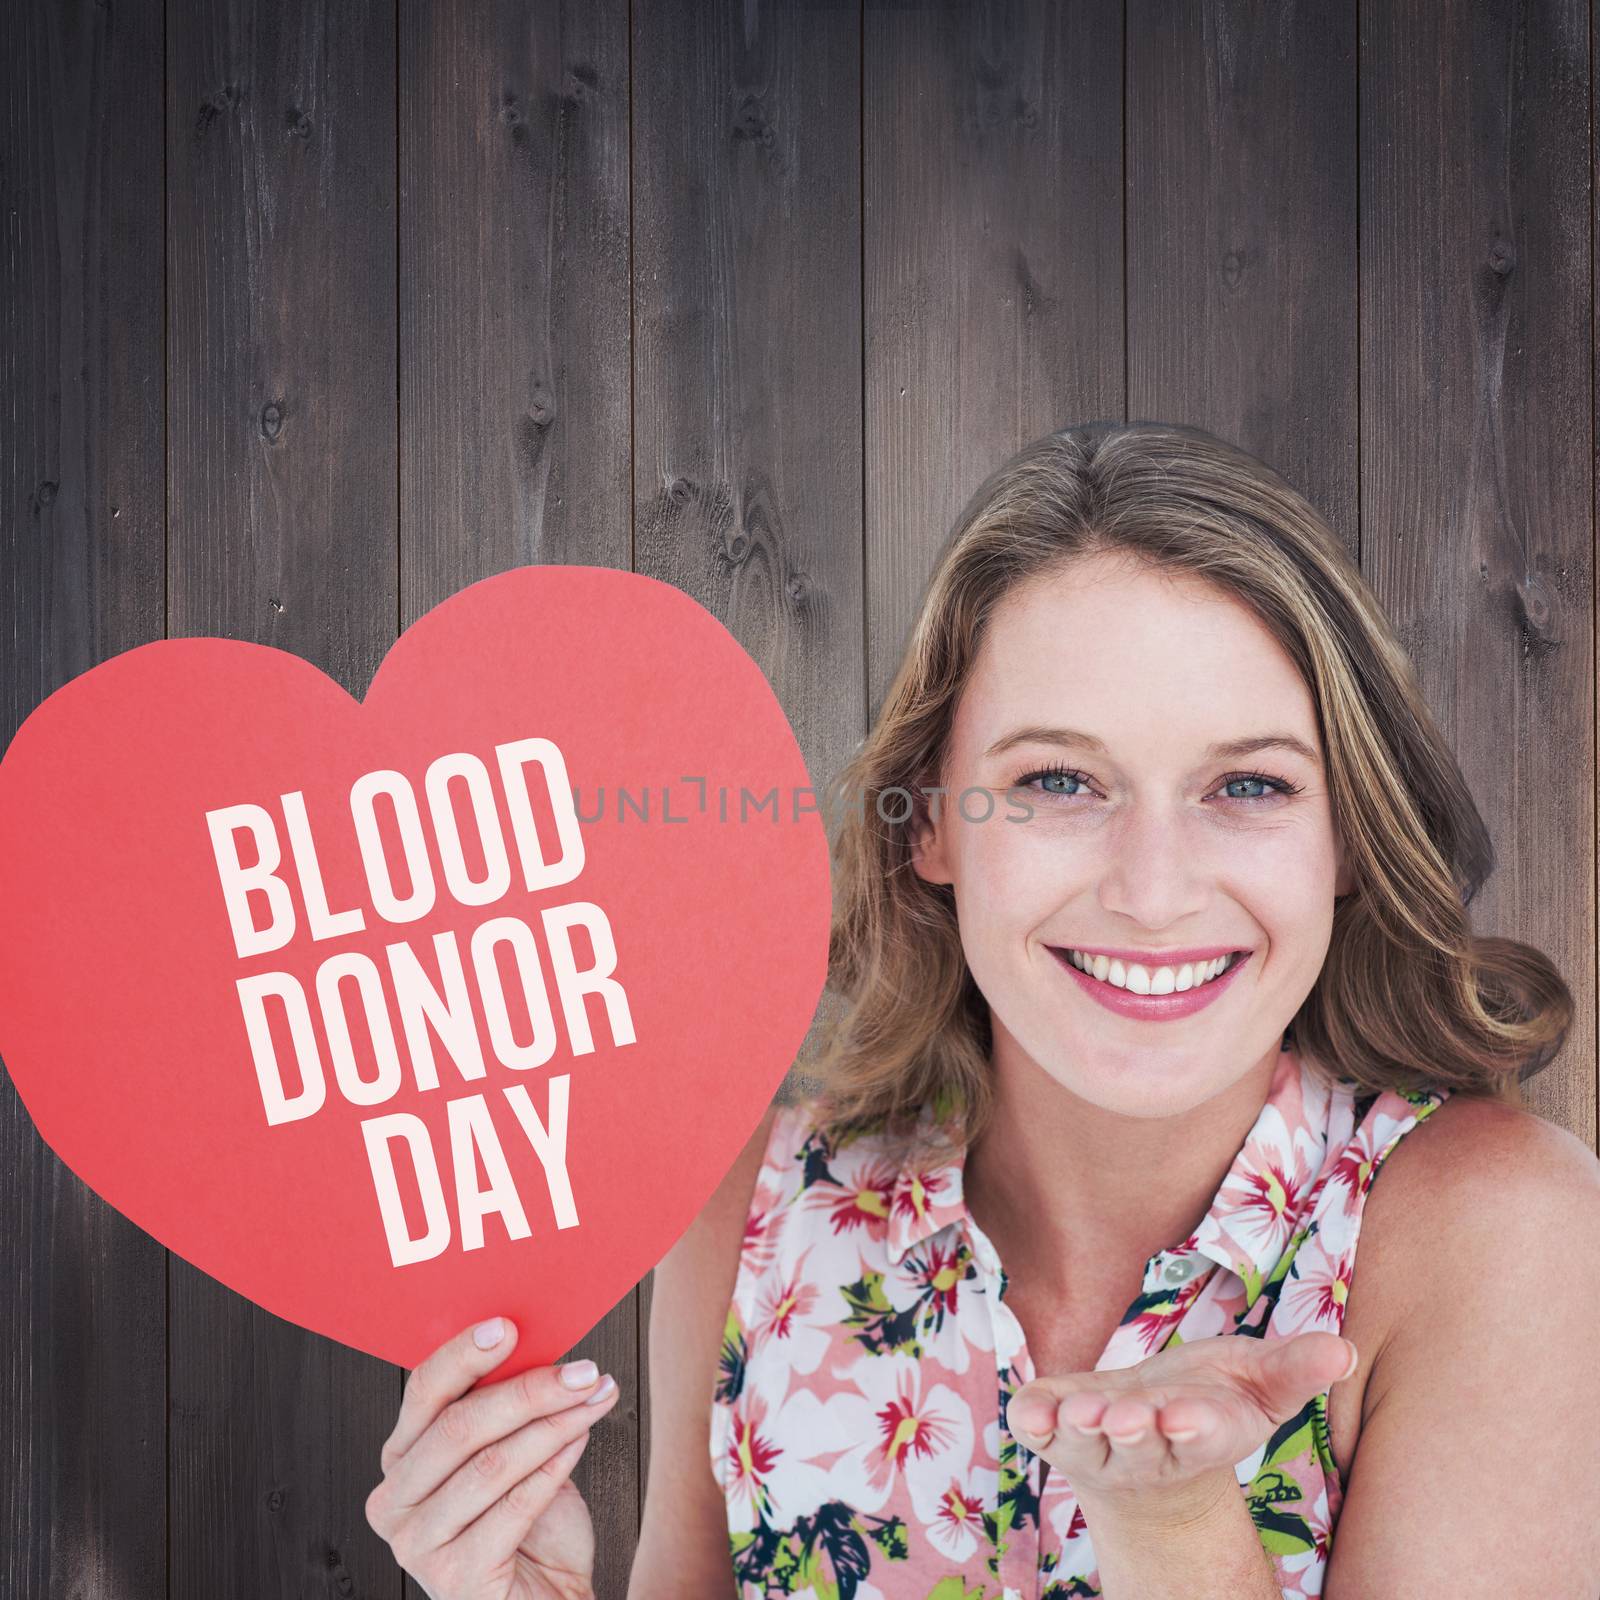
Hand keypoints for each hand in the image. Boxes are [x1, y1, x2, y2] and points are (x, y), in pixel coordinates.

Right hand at [364, 1317, 623, 1599]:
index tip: (508, 1327)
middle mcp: (395, 1500)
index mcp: (402, 1456)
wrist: (547, 1596)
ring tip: (593, 1401)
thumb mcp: (513, 1448)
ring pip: (491, 1464)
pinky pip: (514, 1507)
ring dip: (553, 1426)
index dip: (463, 1355)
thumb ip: (509, 1404)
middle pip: (459, 1426)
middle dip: (529, 1391)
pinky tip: (581, 1440)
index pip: (423, 1391)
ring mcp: (417, 1544)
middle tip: (581, 1371)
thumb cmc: (529, 1520)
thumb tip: (544, 1341)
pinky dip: (555, 1468)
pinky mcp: (453, 1579)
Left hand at [1006, 1330, 1357, 1518]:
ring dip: (1083, 1427)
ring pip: (1085, 1443)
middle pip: (1137, 1446)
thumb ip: (1295, 1369)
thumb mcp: (1257, 1383)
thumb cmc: (1210, 1401)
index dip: (1189, 1427)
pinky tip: (1030, 1413)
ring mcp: (1093, 1444)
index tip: (1184, 1416)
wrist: (1149, 1438)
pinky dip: (1034, 1421)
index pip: (1196, 1436)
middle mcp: (1142, 1448)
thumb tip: (1344, 1348)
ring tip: (1083, 1412)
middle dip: (1133, 1431)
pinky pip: (1038, 1429)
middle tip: (1128, 1417)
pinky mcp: (1051, 1428)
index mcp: (1197, 1434)